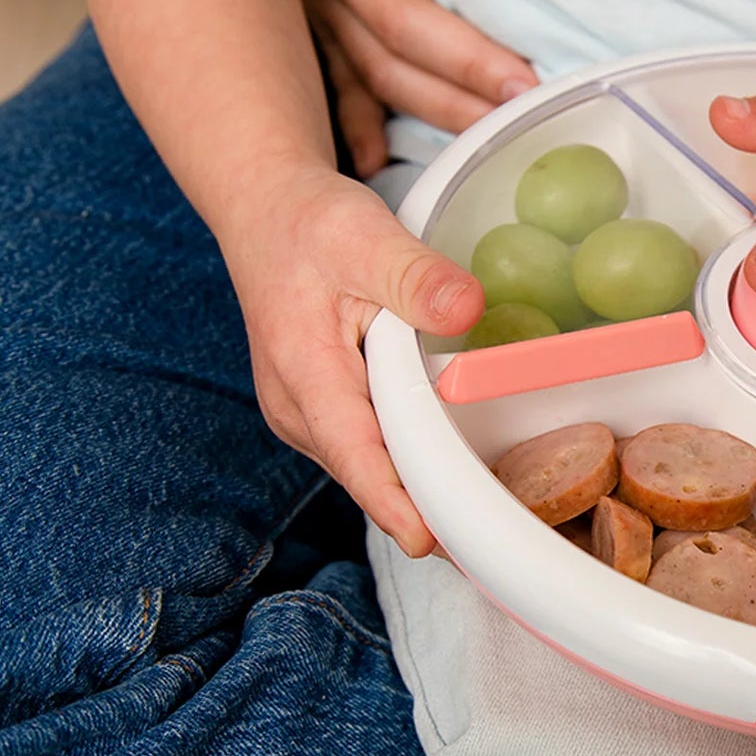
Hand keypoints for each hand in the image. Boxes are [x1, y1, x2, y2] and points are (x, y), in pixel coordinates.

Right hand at [225, 166, 482, 554]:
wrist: (266, 212)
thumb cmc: (309, 223)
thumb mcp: (365, 235)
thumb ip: (416, 276)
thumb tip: (467, 309)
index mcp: (302, 369)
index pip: (352, 452)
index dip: (393, 501)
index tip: (430, 542)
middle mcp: (296, 407)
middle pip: (367, 472)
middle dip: (423, 508)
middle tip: (489, 543)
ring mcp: (305, 414)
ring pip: (368, 465)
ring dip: (417, 488)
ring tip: (485, 519)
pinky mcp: (321, 410)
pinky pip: (367, 447)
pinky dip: (407, 461)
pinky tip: (453, 470)